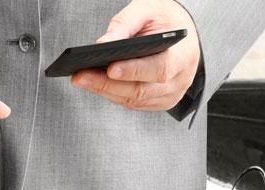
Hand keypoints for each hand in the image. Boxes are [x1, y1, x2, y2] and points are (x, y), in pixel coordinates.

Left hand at [71, 0, 200, 111]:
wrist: (181, 33)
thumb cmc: (165, 19)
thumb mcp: (148, 10)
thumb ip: (125, 24)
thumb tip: (102, 45)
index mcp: (183, 56)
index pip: (160, 69)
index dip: (134, 71)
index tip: (109, 68)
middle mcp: (180, 80)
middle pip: (143, 90)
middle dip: (108, 84)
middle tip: (81, 76)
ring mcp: (172, 94)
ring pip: (136, 100)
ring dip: (106, 91)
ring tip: (82, 79)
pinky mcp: (161, 101)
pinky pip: (135, 103)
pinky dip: (114, 95)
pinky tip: (96, 84)